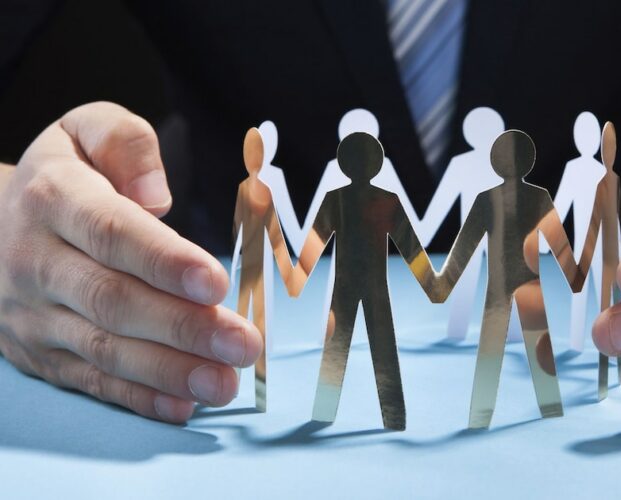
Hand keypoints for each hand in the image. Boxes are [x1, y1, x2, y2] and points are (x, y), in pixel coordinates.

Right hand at [0, 102, 262, 422]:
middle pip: (113, 300)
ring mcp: (35, 315)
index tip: (215, 282)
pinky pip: (91, 380)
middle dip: (183, 327)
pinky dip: (138, 398)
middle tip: (243, 343)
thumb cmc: (62, 177)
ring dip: (169, 371)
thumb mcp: (83, 132)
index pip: (110, 233)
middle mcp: (37, 261)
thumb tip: (157, 195)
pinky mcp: (41, 353)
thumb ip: (124, 142)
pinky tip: (183, 405)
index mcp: (54, 200)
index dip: (163, 260)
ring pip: (104, 349)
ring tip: (225, 382)